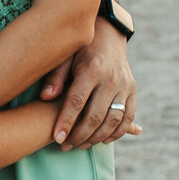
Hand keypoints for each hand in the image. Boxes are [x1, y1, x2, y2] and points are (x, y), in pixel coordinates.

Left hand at [42, 19, 140, 149]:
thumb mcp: (65, 56)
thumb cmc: (80, 47)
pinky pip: (128, 117)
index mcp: (92, 69)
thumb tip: (45, 97)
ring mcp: (125, 85)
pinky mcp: (133, 90)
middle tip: (65, 146)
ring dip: (96, 137)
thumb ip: (56, 76)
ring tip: (80, 145)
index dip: (66, 122)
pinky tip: (102, 140)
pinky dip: (117, 132)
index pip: (76, 102)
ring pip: (113, 120)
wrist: (108, 33)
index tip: (56, 138)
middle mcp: (111, 79)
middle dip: (79, 135)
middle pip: (95, 116)